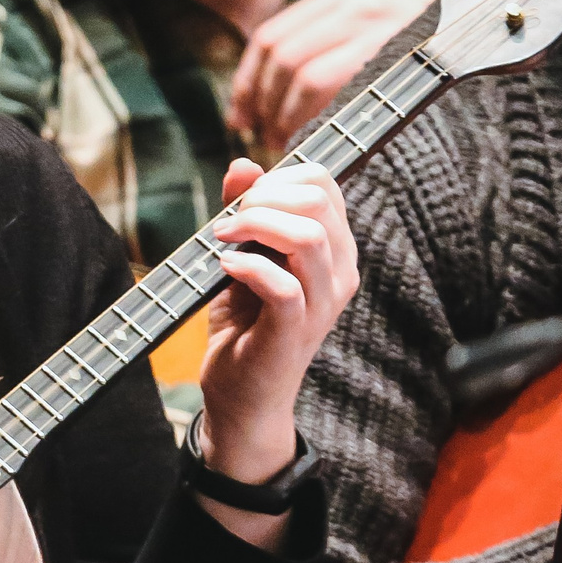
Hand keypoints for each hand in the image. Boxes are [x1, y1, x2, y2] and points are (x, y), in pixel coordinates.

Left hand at [193, 160, 358, 546]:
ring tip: (223, 237)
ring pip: (308, 238)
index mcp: (332, 250)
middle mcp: (338, 274)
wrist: (242, 396)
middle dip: (264, 197)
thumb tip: (242, 166)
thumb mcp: (241, 257)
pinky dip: (248, 267)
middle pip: (318, 203)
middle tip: (228, 220)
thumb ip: (244, 211)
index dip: (278, 177)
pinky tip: (225, 267)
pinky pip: (283, 285)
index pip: (324, 186)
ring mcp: (322, 305)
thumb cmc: (245, 325)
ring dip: (256, 226)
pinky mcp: (296, 331)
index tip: (242, 199)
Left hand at [228, 0, 430, 155]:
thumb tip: (260, 100)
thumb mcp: (373, 39)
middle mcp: (356, 5)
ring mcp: (378, 25)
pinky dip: (310, 117)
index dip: (247, 83)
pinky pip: (330, 87)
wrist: (494, 39)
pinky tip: (313, 139)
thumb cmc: (428, 58)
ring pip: (301, 73)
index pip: (271, 37)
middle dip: (263, 104)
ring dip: (284, 117)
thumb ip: (327, 51)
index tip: (240, 119)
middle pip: (281, 56)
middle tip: (266, 140)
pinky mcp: (394, 53)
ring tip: (289, 146)